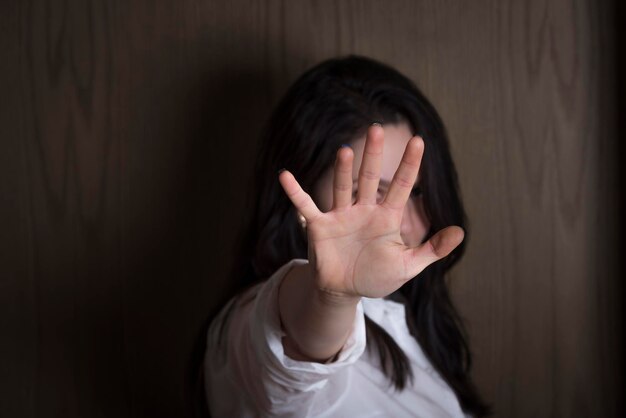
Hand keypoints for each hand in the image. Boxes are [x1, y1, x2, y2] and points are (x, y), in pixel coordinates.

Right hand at [278, 124, 463, 299]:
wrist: (345, 290)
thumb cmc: (377, 275)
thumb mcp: (408, 265)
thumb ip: (432, 249)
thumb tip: (460, 232)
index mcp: (386, 217)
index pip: (401, 186)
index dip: (410, 165)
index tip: (419, 141)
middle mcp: (363, 210)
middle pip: (368, 178)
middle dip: (373, 155)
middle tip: (376, 128)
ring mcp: (340, 216)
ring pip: (341, 188)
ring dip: (342, 171)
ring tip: (345, 151)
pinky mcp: (319, 226)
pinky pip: (305, 206)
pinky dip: (295, 192)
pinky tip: (285, 175)